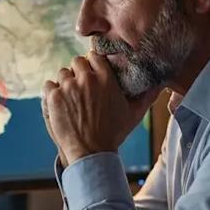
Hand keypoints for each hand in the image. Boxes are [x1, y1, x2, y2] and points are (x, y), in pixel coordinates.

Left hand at [42, 52, 158, 163]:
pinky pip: (48, 85)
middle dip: (78, 73)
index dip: (92, 65)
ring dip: (64, 83)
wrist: (91, 153)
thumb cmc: (113, 134)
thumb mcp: (134, 114)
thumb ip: (147, 96)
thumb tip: (161, 84)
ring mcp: (68, 87)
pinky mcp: (53, 97)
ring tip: (70, 99)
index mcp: (105, 78)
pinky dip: (52, 93)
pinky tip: (60, 105)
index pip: (94, 56)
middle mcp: (86, 79)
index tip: (91, 74)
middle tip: (80, 88)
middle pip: (76, 62)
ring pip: (62, 73)